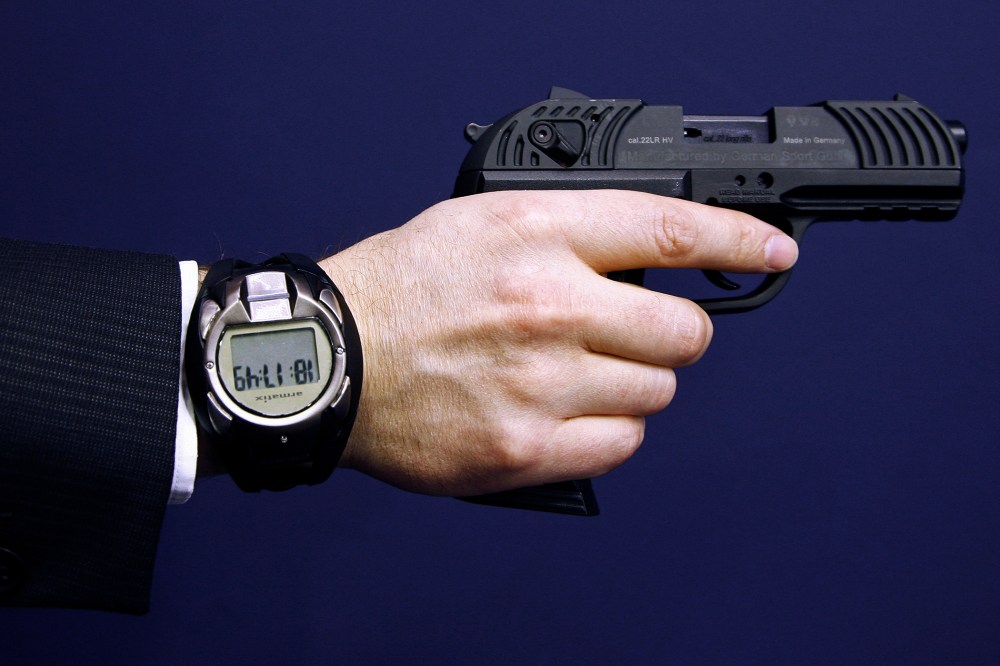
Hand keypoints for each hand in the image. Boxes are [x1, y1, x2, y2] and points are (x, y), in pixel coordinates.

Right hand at [320, 191, 797, 495]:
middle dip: (668, 335)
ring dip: (631, 385)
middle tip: (631, 335)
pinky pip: (621, 446)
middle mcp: (548, 305)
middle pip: (683, 331)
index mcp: (537, 235)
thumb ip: (569, 233)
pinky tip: (563, 415)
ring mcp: (541, 382)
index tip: (772, 251)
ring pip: (657, 394)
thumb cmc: (400, 290)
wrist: (330, 360)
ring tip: (574, 376)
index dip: (738, 239)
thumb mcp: (482, 224)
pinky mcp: (526, 446)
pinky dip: (606, 432)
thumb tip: (646, 256)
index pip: (671, 229)